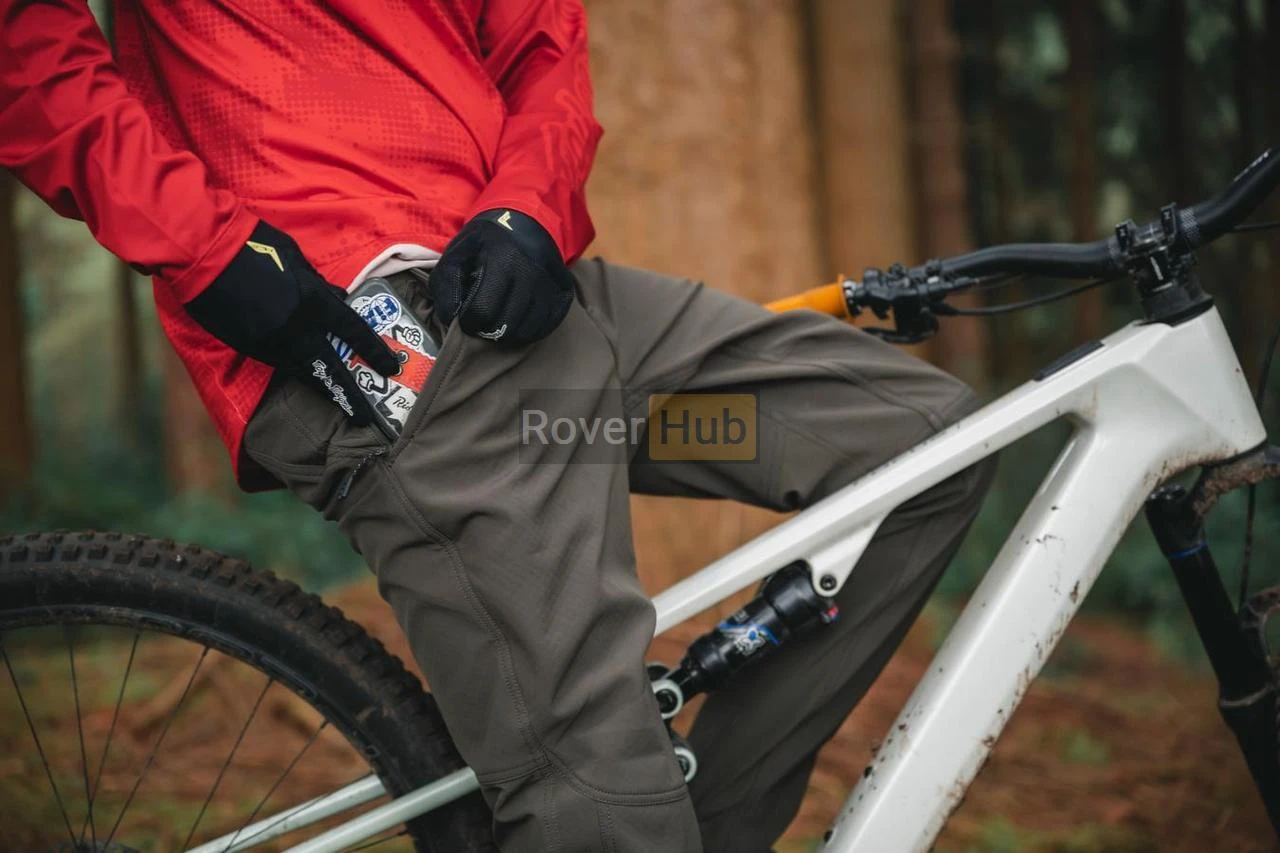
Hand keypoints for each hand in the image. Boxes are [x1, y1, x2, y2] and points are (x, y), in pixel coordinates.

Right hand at [184, 220, 400, 424]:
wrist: (203, 252)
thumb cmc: (252, 243)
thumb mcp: (296, 257)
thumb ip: (317, 282)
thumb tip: (336, 297)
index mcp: (313, 301)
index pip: (353, 331)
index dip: (373, 351)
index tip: (390, 368)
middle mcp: (296, 328)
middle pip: (330, 369)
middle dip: (350, 396)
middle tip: (367, 418)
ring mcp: (270, 342)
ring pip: (304, 374)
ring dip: (324, 391)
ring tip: (341, 407)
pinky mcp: (248, 347)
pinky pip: (279, 365)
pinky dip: (296, 373)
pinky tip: (308, 381)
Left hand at [429, 209, 575, 346]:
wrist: (523, 221)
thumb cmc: (485, 242)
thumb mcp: (457, 254)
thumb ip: (447, 286)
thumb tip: (451, 318)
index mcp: (503, 260)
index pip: (483, 311)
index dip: (469, 322)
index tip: (467, 318)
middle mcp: (531, 273)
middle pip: (506, 325)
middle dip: (488, 331)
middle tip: (482, 322)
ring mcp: (551, 284)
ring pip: (528, 330)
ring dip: (508, 335)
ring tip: (498, 324)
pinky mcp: (563, 293)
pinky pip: (547, 326)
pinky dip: (530, 331)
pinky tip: (518, 323)